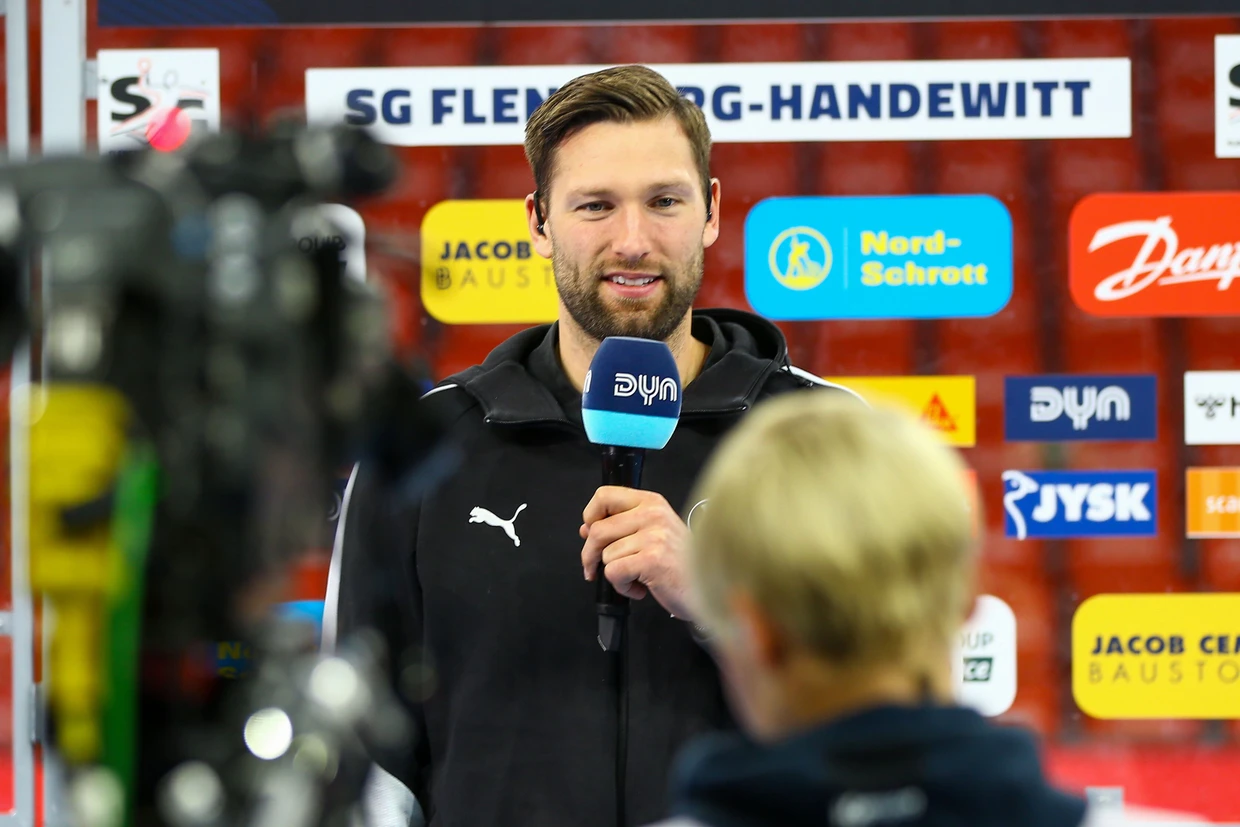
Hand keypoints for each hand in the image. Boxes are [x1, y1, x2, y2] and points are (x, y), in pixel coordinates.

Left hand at [580, 486, 693, 620]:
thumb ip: (622, 527)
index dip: (591, 515)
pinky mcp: (652, 560)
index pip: (604, 495)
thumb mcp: (654, 533)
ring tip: (637, 578)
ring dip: (615, 574)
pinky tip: (641, 588)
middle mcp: (652, 514)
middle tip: (595, 569)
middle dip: (590, 555)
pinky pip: (614, 573)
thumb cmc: (681, 563)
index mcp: (651, 502)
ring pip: (606, 555)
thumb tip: (586, 528)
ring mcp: (653, 536)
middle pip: (598, 530)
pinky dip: (623, 587)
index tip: (590, 533)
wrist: (710, 587)